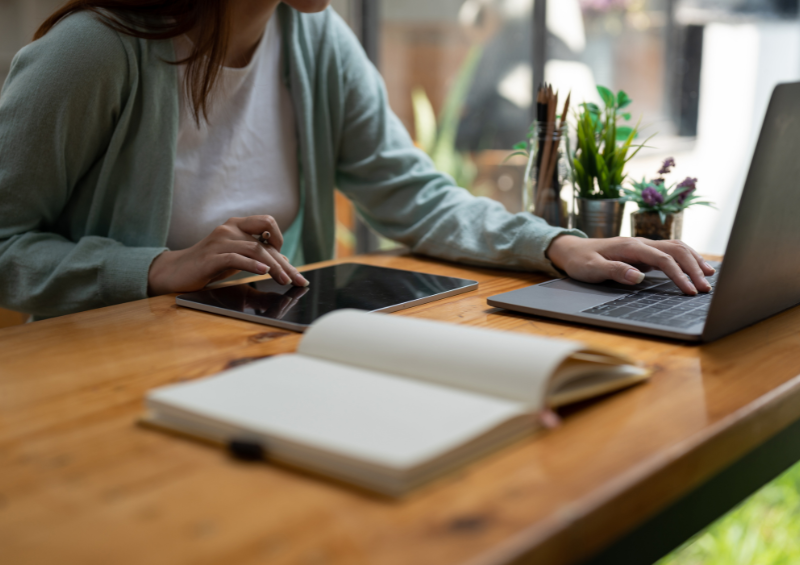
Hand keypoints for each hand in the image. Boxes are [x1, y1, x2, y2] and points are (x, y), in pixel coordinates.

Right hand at [147, 216, 308, 295]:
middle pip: (265, 241)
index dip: (283, 244)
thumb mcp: (237, 258)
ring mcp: (219, 241)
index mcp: (237, 224)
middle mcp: (229, 228)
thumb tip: (285, 261)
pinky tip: (264, 272)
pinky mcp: (210, 258)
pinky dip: (252, 265)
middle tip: (298, 280)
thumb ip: (258, 256)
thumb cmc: (209, 264)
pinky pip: (235, 258)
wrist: (176, 272)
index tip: (292, 266)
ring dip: (274, 267)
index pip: (268, 227)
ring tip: (285, 281)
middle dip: (284, 262)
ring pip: (255, 249)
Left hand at [546, 235, 715, 294]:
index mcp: (631, 247)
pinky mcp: (644, 253)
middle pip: (676, 250)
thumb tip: (638, 277)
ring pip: (676, 248)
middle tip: (706, 288)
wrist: (572, 250)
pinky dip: (686, 259)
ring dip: (694, 261)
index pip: (663, 258)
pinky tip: (697, 268)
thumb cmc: (581, 261)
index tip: (689, 291)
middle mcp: (641, 243)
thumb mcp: (592, 269)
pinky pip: (670, 252)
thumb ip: (615, 271)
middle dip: (694, 268)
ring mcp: (644, 246)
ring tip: (710, 277)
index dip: (679, 274)